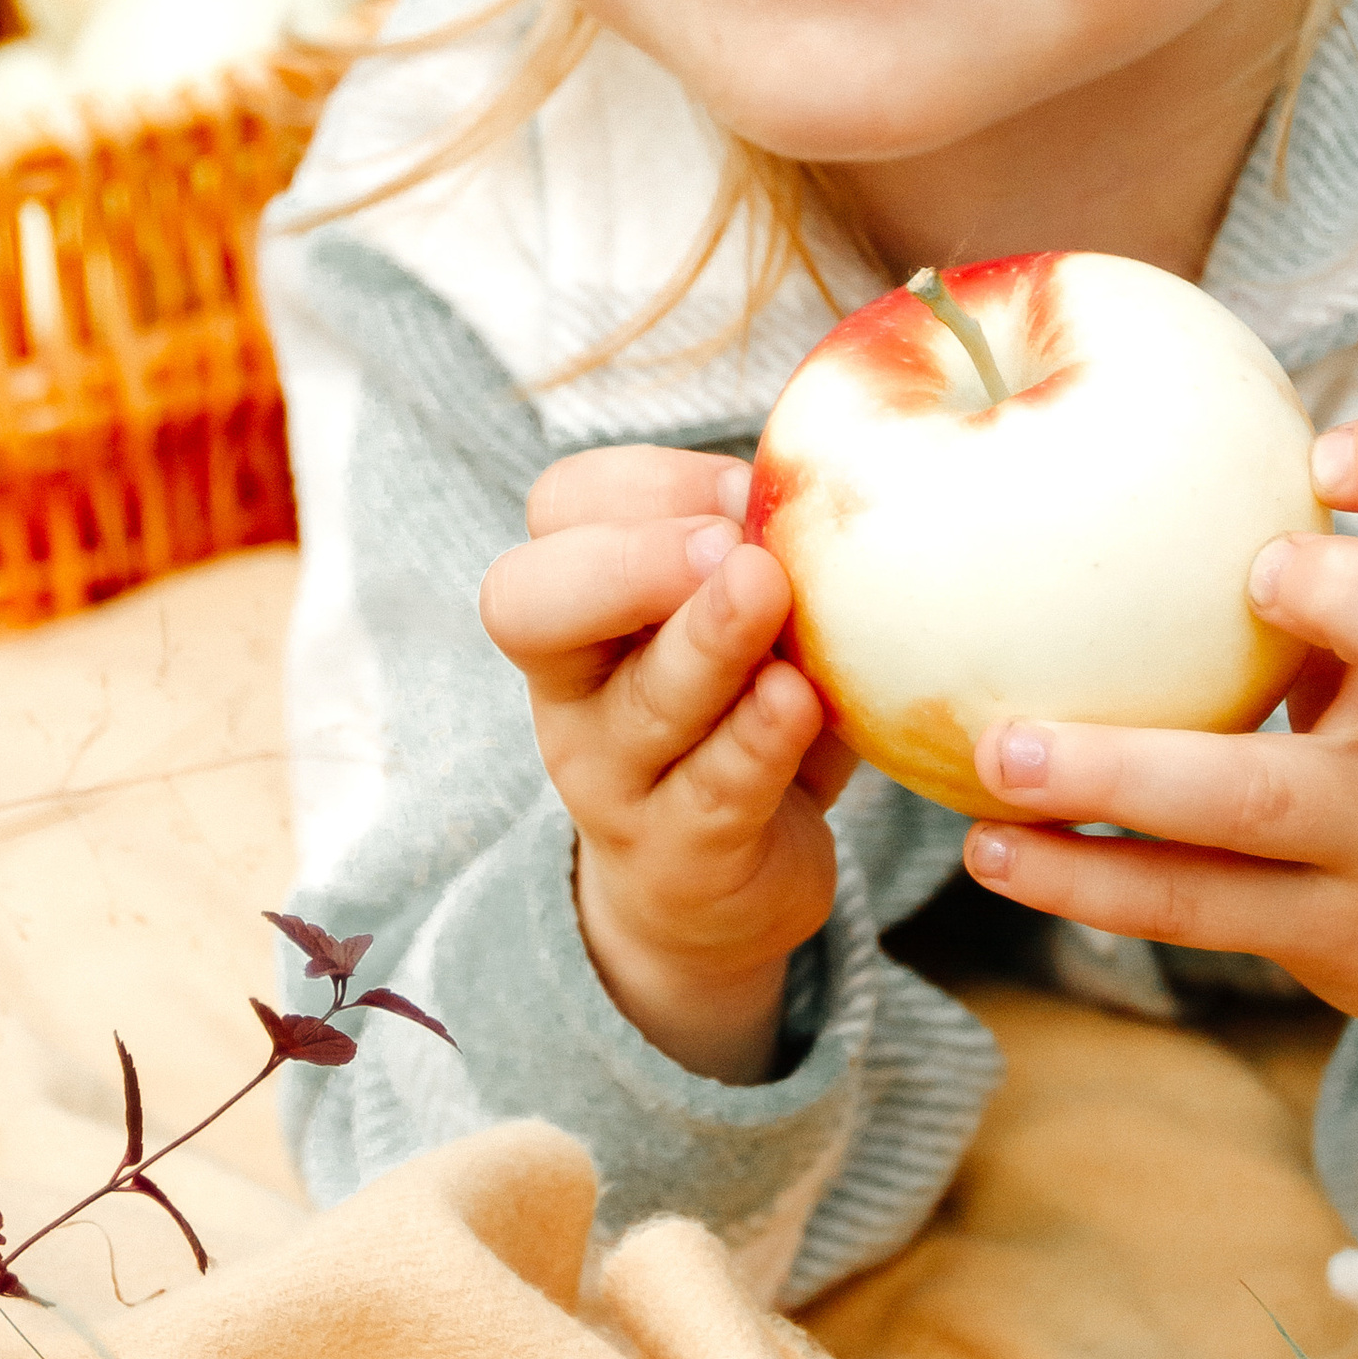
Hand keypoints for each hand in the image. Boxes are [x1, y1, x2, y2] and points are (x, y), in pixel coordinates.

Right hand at [479, 446, 854, 1082]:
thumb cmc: (740, 712)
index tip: (750, 491)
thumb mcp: (742, 618)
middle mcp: (570, 688)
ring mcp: (613, 780)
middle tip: (726, 543)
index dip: (649, 482)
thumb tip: (826, 468)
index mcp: (578, 600)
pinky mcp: (681, 857)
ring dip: (709, 641)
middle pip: (531, 604)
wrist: (719, 890)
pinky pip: (713, 792)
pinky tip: (798, 701)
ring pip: (643, 703)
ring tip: (767, 591)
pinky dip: (757, 740)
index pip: (561, 506)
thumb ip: (765, 547)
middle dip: (627, 563)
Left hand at [961, 403, 1357, 1235]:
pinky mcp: (1335, 930)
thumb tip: (1104, 416)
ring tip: (1003, 751)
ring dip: (1124, 773)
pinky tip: (991, 852)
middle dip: (1357, 597)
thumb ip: (1315, 554)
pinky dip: (1086, 879)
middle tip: (1254, 571)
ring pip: (1269, 800)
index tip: (1325, 451)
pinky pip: (1199, 903)